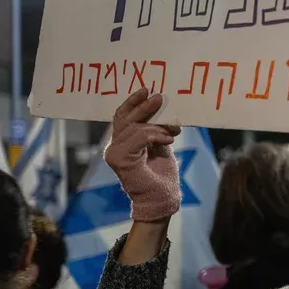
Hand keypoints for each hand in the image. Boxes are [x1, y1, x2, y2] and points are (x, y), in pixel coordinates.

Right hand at [105, 89, 181, 221]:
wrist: (162, 198)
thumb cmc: (162, 175)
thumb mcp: (160, 145)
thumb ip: (156, 129)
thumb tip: (163, 108)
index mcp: (123, 142)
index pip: (122, 117)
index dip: (132, 102)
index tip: (146, 90)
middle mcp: (114, 146)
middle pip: (126, 118)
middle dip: (144, 107)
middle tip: (159, 97)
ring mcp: (114, 154)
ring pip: (134, 127)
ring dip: (157, 126)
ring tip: (173, 130)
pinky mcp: (120, 160)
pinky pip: (138, 138)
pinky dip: (155, 135)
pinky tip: (168, 139)